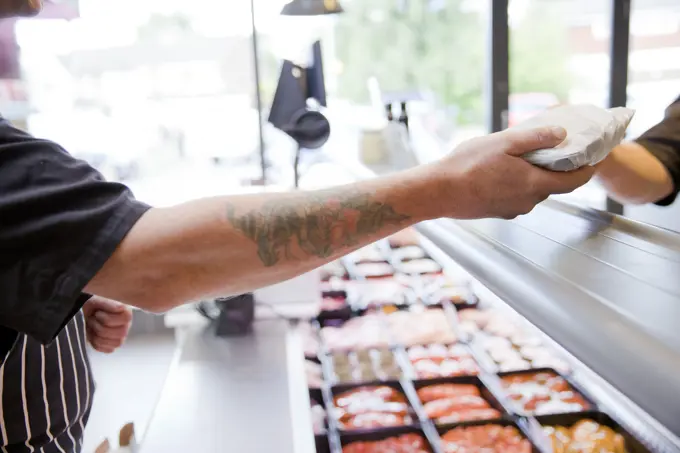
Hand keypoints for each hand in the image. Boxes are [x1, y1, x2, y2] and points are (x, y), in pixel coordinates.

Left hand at [83, 296, 132, 353]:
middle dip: (101, 328)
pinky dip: (97, 344)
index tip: (98, 313)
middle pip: (121, 333)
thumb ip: (108, 303)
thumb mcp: (96, 300)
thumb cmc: (89, 305)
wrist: (79, 313)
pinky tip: (93, 336)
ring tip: (92, 327)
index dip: (109, 318)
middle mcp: (125, 324)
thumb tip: (120, 307)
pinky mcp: (111, 345)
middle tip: (92, 320)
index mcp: (125, 311)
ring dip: (99, 336)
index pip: (126, 318)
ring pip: (117, 343)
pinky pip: (109, 349)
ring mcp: (119, 336)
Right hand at [428, 126, 594, 218]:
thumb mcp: (503, 143)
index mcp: (534, 184)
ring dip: (533, 176)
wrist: (438, 192)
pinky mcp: (498, 213)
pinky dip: (517, 185)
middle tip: (553, 149)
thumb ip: (535, 138)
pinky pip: (516, 197)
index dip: (588, 170)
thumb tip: (561, 134)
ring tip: (519, 158)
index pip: (574, 182)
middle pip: (553, 185)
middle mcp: (528, 201)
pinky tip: (500, 172)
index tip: (594, 159)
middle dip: (557, 169)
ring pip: (533, 191)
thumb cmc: (467, 166)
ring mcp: (512, 210)